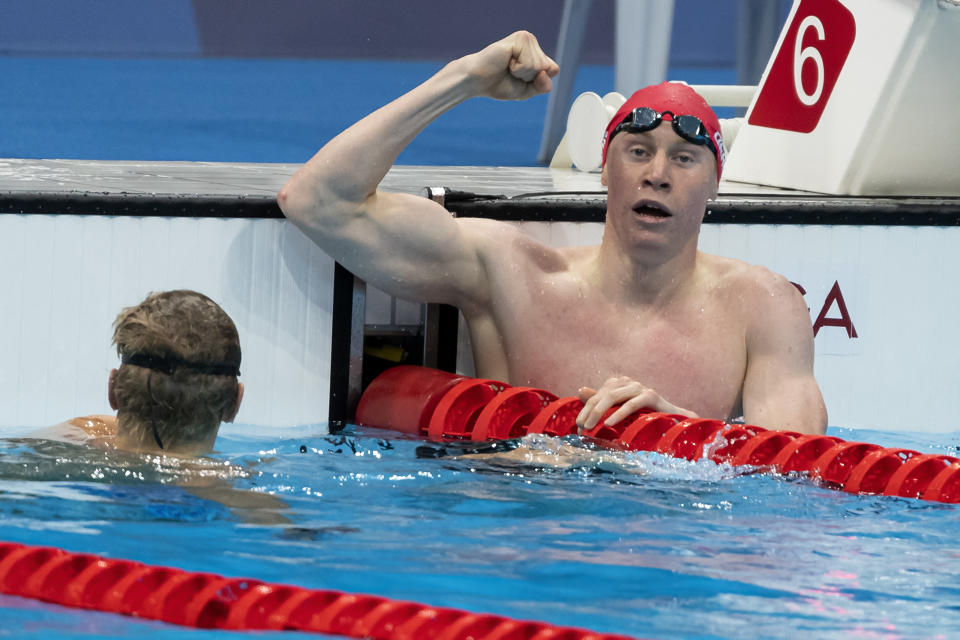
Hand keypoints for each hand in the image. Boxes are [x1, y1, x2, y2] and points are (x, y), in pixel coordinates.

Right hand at [459, 31, 558, 100]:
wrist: (477, 81)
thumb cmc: (499, 84)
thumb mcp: (526, 90)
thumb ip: (542, 86)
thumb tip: (549, 71)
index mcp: (535, 52)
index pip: (553, 70)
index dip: (537, 82)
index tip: (519, 78)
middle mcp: (532, 42)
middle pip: (546, 68)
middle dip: (528, 78)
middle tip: (510, 73)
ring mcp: (526, 38)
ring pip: (539, 66)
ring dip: (522, 74)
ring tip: (507, 67)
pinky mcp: (519, 38)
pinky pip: (530, 63)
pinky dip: (517, 69)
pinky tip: (506, 62)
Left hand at [576, 376, 696, 431]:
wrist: (674, 421)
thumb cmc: (644, 417)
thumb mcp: (620, 411)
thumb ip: (601, 402)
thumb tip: (581, 391)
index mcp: (619, 384)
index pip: (596, 396)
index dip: (585, 411)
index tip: (578, 427)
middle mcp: (628, 382)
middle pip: (602, 395)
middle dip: (589, 412)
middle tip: (581, 428)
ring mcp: (639, 387)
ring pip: (613, 396)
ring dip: (598, 412)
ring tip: (590, 427)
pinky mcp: (651, 396)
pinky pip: (631, 404)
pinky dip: (618, 413)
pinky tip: (608, 423)